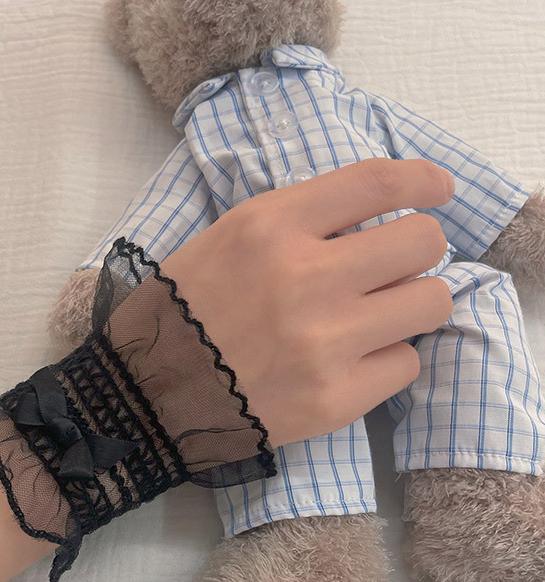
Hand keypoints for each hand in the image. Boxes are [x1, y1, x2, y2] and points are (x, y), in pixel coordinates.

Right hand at [160, 157, 455, 445]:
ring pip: (430, 303)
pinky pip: (405, 364)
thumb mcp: (224, 241)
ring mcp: (323, 343)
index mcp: (269, 227)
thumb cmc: (180, 313)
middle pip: (421, 241)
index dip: (423, 181)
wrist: (143, 398)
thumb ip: (296, 223)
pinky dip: (385, 360)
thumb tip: (370, 222)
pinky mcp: (334, 399)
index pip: (376, 183)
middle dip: (416, 250)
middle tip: (392, 269)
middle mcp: (304, 278)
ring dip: (410, 305)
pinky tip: (350, 363)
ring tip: (375, 318)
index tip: (439, 190)